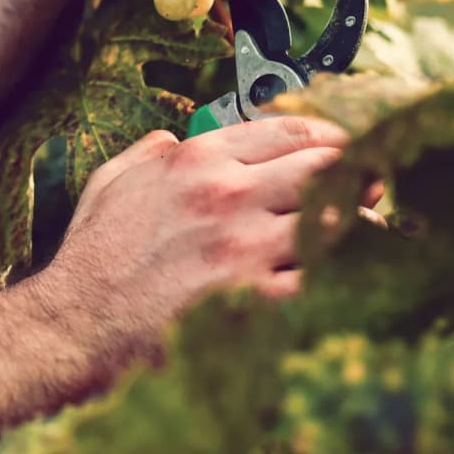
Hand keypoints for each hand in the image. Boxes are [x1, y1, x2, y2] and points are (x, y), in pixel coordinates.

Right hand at [33, 117, 353, 354]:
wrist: (79, 324)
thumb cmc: (93, 257)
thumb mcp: (112, 183)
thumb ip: (148, 154)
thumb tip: (169, 140)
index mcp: (197, 159)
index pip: (287, 130)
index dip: (328, 134)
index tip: (346, 145)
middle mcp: (228, 193)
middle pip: (324, 166)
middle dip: (357, 170)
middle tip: (374, 180)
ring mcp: (247, 247)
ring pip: (334, 219)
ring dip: (357, 223)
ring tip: (370, 227)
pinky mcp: (258, 298)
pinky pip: (320, 277)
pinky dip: (336, 273)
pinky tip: (343, 274)